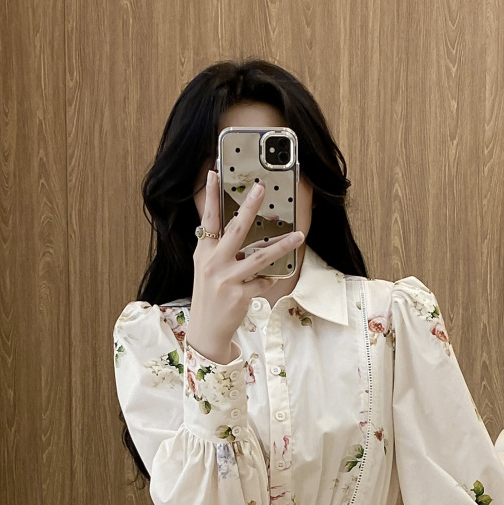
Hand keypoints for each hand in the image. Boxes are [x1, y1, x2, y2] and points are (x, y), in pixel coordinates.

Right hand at [188, 168, 304, 361]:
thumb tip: (240, 229)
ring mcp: (227, 280)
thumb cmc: (209, 296)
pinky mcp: (240, 296)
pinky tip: (265, 282)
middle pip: (235, 230)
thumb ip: (219, 249)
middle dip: (249, 207)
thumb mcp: (207, 268)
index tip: (215, 174)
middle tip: (261, 189)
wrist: (206, 330)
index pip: (208, 219)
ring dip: (282, 245)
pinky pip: (263, 281)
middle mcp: (213, 263)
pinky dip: (267, 281)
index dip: (212, 195)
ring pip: (260, 257)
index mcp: (204, 252)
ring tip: (298, 235)